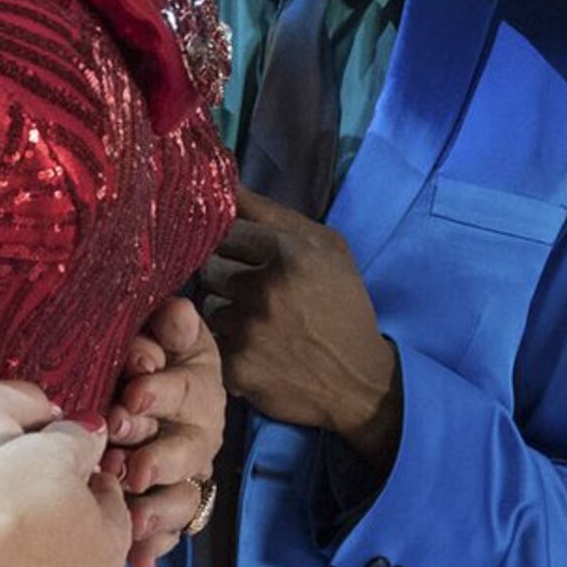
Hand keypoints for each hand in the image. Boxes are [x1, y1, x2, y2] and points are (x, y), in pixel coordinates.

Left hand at [107, 296, 223, 566]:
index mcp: (195, 389)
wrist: (153, 393)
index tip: (132, 396)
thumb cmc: (151, 360)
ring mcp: (186, 476)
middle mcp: (196, 435)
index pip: (183, 389)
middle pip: (185, 451)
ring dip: (159, 509)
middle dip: (157, 458)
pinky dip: (156, 545)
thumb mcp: (163, 337)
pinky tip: (139, 559)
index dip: (160, 392)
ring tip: (134, 520)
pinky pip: (170, 532)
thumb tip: (174, 311)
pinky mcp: (173, 509)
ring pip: (182, 497)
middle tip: (128, 466)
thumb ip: (169, 328)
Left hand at [199, 189, 401, 459]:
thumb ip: (272, 213)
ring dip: (225, 310)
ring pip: (208, 304)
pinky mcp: (236, 366)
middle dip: (224, 274)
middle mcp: (265, 289)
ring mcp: (248, 330)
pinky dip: (228, 343)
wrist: (359, 382)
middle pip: (208, 265)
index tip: (241, 254)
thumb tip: (224, 184)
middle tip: (249, 289)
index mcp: (290, 252)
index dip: (230, 241)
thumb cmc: (343, 305)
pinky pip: (212, 340)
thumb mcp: (326, 248)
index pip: (225, 229)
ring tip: (256, 321)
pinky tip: (255, 347)